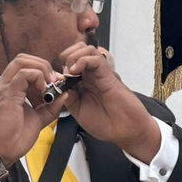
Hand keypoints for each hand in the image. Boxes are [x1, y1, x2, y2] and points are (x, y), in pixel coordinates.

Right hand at [0, 54, 66, 164]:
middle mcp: (5, 85)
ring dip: (41, 69)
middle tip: (55, 80)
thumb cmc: (12, 139)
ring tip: (49, 84)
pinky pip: (24, 74)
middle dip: (43, 65)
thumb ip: (50, 107)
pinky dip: (37, 77)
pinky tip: (44, 90)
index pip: (25, 67)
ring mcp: (4, 88)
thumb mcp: (37, 119)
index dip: (43, 70)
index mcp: (10, 90)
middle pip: (23, 59)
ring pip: (22, 61)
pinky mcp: (7, 93)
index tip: (56, 82)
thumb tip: (63, 95)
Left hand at [56, 42, 160, 161]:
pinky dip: (83, 60)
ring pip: (86, 49)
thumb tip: (58, 84)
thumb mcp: (79, 111)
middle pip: (78, 50)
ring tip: (70, 71)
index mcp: (83, 82)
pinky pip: (95, 58)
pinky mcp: (108, 75)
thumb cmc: (105, 123)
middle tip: (63, 73)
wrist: (125, 131)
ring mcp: (100, 74)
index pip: (70, 61)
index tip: (56, 80)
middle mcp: (91, 75)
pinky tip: (75, 72)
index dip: (60, 66)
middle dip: (66, 56)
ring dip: (74, 56)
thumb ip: (69, 97)